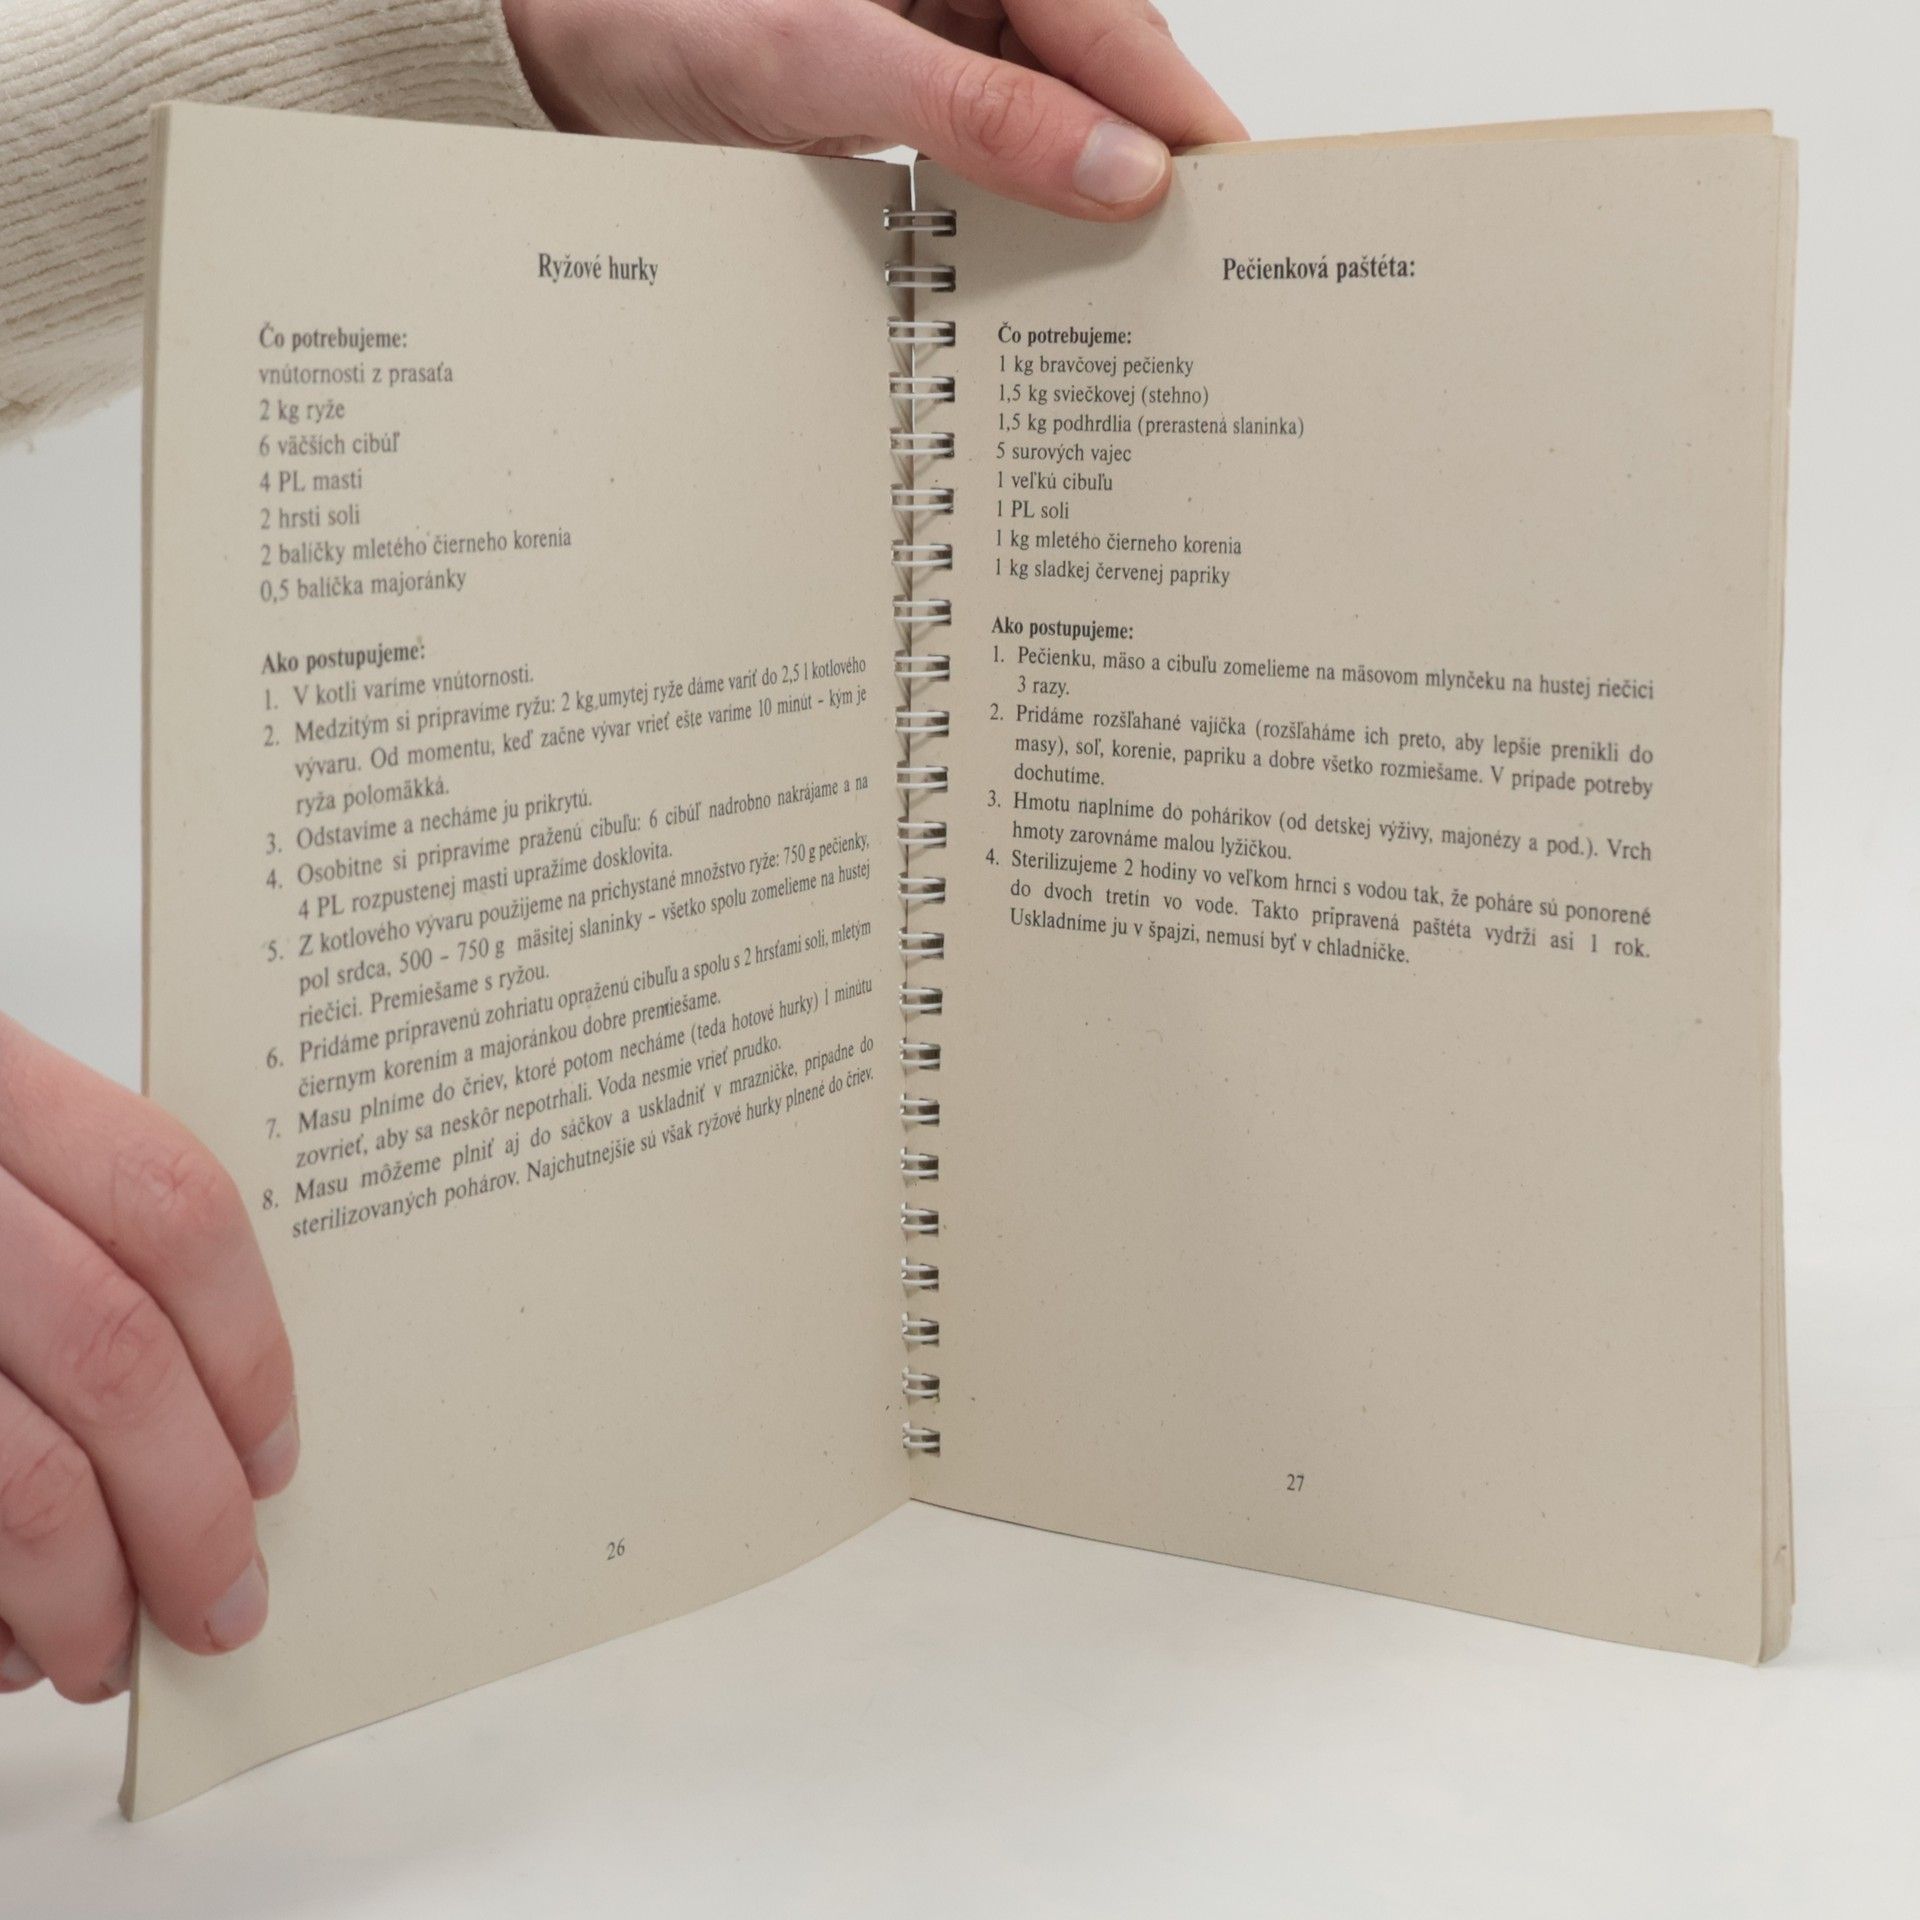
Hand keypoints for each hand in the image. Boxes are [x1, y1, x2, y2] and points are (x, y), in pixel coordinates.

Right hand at [0, 1015, 295, 1700]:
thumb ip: (73, 1236)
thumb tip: (218, 1421)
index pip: (173, 1211)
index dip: (247, 1348)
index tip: (272, 1456)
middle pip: (116, 1356)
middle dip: (191, 1509)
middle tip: (224, 1598)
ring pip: (23, 1476)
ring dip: (82, 1593)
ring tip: (106, 1646)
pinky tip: (4, 1640)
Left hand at [502, 0, 1245, 217]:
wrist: (572, 49)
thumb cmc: (674, 17)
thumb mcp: (834, 67)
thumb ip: (985, 117)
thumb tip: (1121, 172)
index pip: (1107, 21)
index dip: (1176, 109)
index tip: (1239, 190)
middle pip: (1098, 66)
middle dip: (1146, 155)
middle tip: (1208, 255)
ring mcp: (947, 28)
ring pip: (1058, 110)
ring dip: (1091, 188)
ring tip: (1143, 271)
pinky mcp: (919, 83)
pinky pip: (1005, 138)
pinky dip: (1031, 198)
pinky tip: (1053, 250)